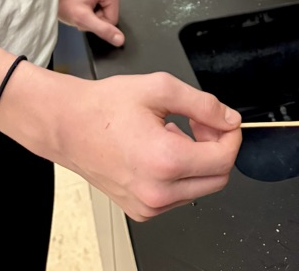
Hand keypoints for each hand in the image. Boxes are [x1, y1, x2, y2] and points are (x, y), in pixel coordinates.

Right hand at [3, 68, 242, 220]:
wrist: (67, 125)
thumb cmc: (104, 106)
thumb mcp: (159, 88)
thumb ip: (202, 103)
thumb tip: (229, 118)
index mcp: (165, 161)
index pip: (224, 158)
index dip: (231, 134)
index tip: (222, 119)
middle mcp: (158, 192)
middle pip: (218, 178)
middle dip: (216, 147)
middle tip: (197, 122)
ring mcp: (149, 206)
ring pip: (200, 188)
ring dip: (197, 160)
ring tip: (171, 132)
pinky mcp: (141, 211)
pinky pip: (178, 195)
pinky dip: (180, 173)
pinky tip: (159, 149)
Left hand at [57, 0, 123, 46]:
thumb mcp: (83, 19)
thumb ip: (103, 30)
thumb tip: (119, 39)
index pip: (113, 19)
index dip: (98, 21)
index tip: (86, 14)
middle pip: (111, 12)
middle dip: (95, 15)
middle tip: (83, 9)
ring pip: (107, 7)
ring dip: (94, 10)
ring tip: (82, 4)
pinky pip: (104, 0)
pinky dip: (94, 4)